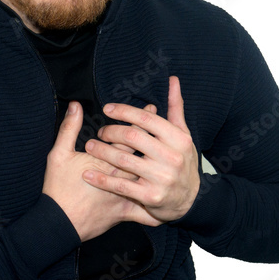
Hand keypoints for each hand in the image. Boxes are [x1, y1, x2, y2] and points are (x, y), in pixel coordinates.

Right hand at [43, 101, 163, 241]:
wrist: (58, 224)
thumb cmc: (58, 189)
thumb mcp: (59, 155)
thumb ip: (68, 128)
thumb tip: (75, 105)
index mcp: (106, 162)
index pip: (131, 137)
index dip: (142, 121)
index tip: (152, 108)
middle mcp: (120, 177)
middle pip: (144, 154)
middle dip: (156, 138)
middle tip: (166, 127)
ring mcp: (125, 197)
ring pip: (147, 179)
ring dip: (158, 166)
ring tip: (167, 154)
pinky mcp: (124, 213)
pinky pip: (146, 213)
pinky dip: (157, 207)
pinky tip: (167, 201)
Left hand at [83, 75, 200, 222]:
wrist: (190, 199)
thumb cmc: (183, 161)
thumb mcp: (183, 134)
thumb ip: (175, 107)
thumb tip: (172, 80)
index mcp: (179, 138)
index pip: (146, 119)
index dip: (124, 111)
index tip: (107, 109)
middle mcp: (171, 157)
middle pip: (132, 137)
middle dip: (111, 132)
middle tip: (100, 131)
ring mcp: (162, 178)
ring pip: (123, 160)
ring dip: (102, 152)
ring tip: (90, 146)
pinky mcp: (151, 197)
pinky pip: (121, 186)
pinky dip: (102, 180)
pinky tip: (88, 174)